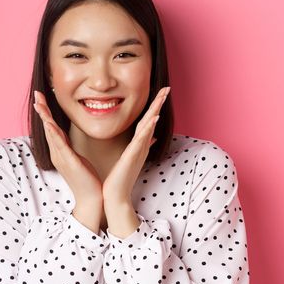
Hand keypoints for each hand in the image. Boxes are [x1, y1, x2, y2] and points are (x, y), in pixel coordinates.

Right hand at [33, 90, 103, 208]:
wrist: (91, 198)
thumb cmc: (87, 179)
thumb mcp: (78, 159)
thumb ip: (71, 148)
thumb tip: (68, 139)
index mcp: (60, 151)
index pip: (52, 128)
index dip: (46, 113)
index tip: (42, 98)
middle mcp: (57, 153)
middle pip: (48, 128)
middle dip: (42, 110)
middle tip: (36, 94)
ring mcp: (62, 158)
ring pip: (51, 134)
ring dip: (45, 118)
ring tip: (40, 104)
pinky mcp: (69, 162)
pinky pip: (60, 145)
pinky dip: (54, 134)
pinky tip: (50, 124)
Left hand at [102, 86, 168, 204]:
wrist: (116, 195)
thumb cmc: (121, 178)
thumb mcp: (131, 158)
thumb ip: (141, 146)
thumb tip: (152, 137)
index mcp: (139, 144)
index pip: (148, 121)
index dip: (154, 106)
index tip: (160, 92)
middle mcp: (141, 145)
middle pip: (152, 119)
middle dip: (159, 103)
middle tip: (167, 88)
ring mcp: (139, 149)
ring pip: (149, 126)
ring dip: (156, 110)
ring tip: (162, 96)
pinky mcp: (133, 155)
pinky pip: (142, 139)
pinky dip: (149, 128)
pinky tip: (153, 118)